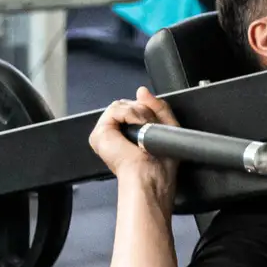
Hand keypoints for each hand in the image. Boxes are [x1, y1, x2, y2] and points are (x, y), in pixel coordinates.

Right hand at [89, 88, 180, 204]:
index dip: (147, 108)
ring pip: (123, 104)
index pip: (134, 108)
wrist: (151, 176)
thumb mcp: (167, 127)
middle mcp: (115, 133)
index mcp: (128, 134)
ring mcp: (105, 133)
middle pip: (128, 104)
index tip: (155, 119)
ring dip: (140, 113)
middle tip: (151, 128)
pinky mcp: (99, 133)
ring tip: (145, 131)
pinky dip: (131, 114)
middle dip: (145, 110)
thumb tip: (141, 90)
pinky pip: (116, 109)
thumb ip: (158, 106)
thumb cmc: (161, 165)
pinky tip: (138, 127)